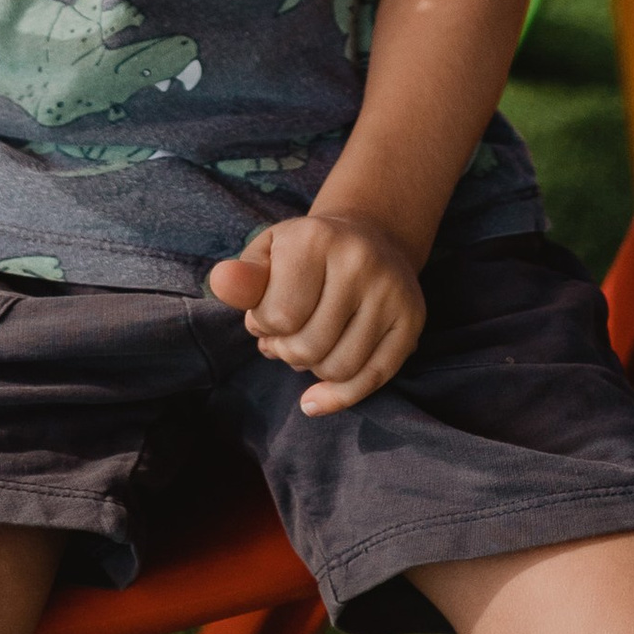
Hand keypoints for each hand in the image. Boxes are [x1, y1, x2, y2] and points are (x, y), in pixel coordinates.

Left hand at [206, 208, 425, 414]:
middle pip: (308, 348)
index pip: (278, 317)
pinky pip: (374, 379)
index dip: (263, 326)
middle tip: (284, 336)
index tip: (266, 312)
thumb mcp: (268, 253)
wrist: (369, 235)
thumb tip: (221, 282)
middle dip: (287, 351)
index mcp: (316, 239)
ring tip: (306, 346)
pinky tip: (315, 399)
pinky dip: (340, 397)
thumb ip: (244, 277)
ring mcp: (391, 292)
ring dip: (312, 370)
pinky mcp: (412, 319)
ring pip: (339, 369)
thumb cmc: (307, 252)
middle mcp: (359, 262)